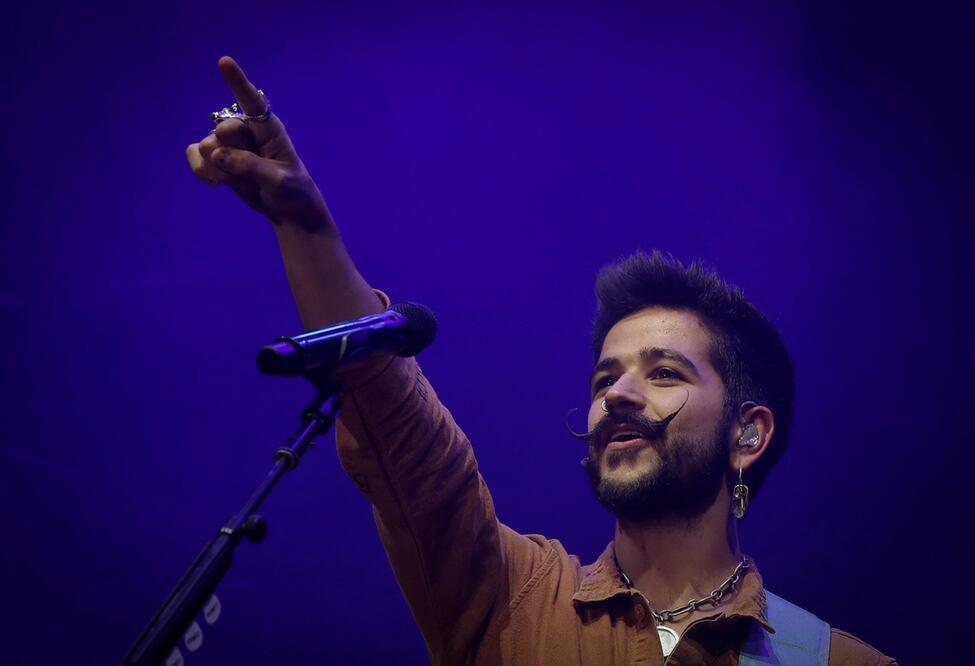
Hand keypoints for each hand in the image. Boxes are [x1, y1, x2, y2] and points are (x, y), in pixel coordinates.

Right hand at [187, 56, 331, 228]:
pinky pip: (195, 156)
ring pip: (207, 147)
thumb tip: (218, 154)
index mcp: (268, 128)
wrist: (287, 210)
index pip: (252, 101)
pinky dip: (204, 172)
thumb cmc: (292, 190)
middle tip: (254, 173)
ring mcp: (228, 144)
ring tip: (244, 181)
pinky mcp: (216, 158)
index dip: (237, 82)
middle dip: (233, 153)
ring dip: (222, 171)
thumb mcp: (279, 181)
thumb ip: (251, 165)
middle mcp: (246, 130)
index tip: (224, 62)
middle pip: (224, 130)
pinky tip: (219, 182)